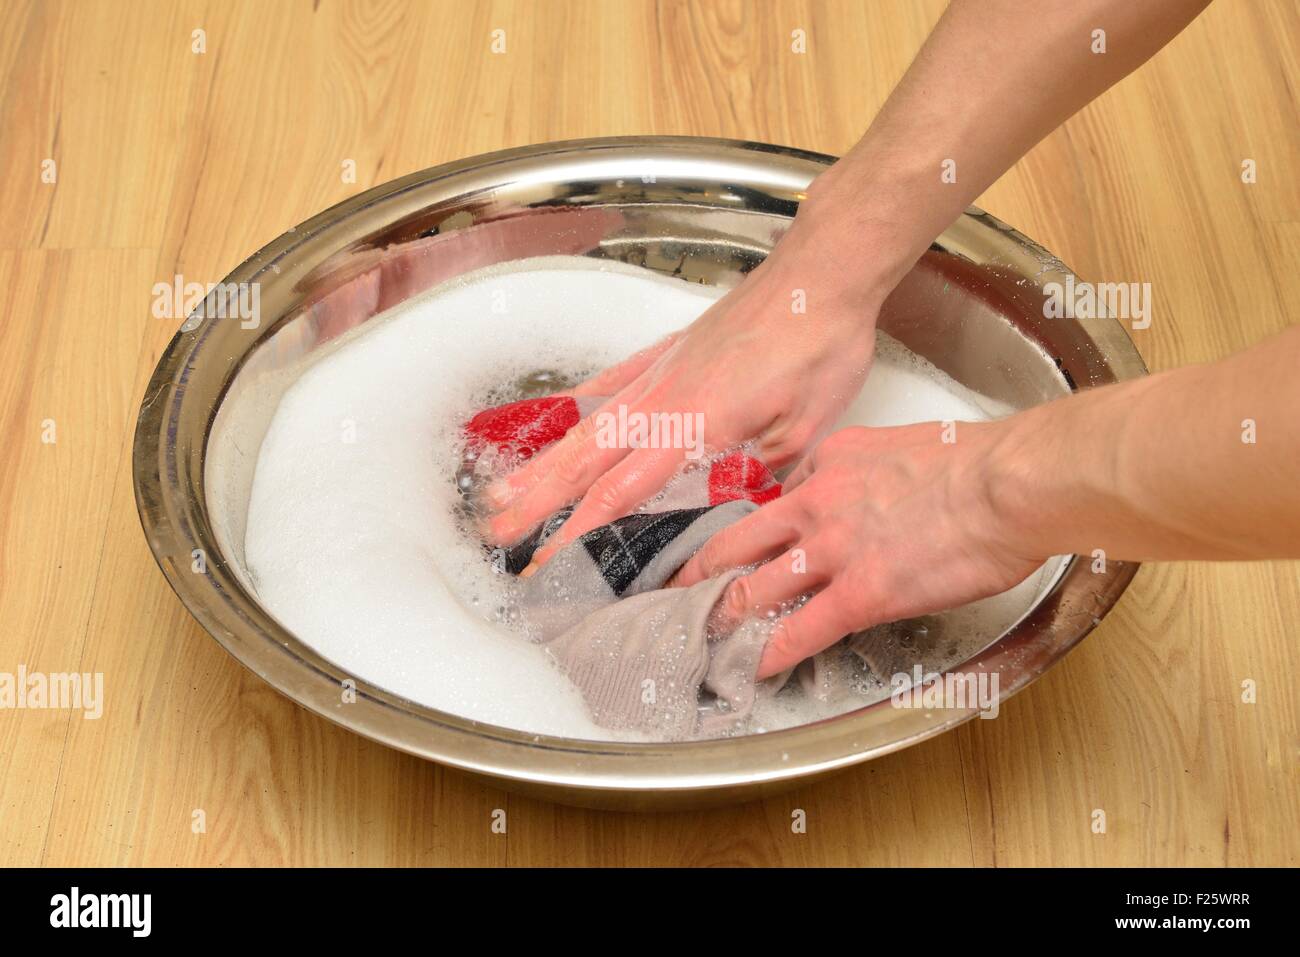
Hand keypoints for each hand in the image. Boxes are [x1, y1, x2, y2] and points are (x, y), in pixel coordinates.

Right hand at [481, 226, 885, 568]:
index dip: (580, 531)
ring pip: (587, 424)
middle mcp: (662, 398)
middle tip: (498, 534)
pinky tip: (556, 422)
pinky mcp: (667, 352)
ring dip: (542, 461)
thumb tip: (720, 519)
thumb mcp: (802, 431)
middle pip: (585, 460)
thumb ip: (751, 477)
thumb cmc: (818, 345)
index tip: (549, 563)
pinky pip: (609, 382)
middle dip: (538, 502)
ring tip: (503, 488)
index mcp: (693, 424)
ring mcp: (659, 371)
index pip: (621, 490)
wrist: (819, 276)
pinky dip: (577, 405)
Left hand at [671, 421, 1043, 677]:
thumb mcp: (895, 444)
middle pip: (738, 542)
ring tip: (700, 635)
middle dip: (699, 571)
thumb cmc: (972, 462)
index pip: (772, 500)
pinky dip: (772, 652)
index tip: (732, 548)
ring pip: (756, 587)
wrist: (1007, 482)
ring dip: (724, 616)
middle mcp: (817, 504)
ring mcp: (834, 549)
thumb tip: (857, 488)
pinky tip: (755, 666)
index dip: (748, 531)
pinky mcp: (862, 591)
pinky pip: (801, 629)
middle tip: (674, 590)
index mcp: (828, 463)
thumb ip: (862, 467)